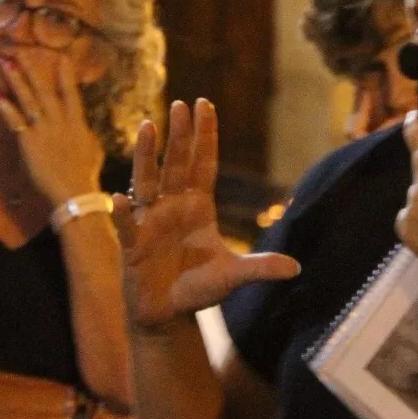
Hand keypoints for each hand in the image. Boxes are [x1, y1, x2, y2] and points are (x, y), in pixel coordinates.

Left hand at [0, 53, 104, 206]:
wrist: (75, 192)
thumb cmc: (86, 175)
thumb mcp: (92, 150)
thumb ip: (86, 134)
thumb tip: (84, 128)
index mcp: (77, 123)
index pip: (71, 94)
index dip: (65, 75)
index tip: (60, 58)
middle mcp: (60, 121)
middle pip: (45, 90)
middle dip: (32, 70)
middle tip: (21, 52)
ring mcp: (44, 130)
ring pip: (29, 100)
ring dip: (17, 81)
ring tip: (6, 65)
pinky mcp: (30, 142)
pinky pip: (15, 121)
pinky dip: (6, 109)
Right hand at [114, 99, 299, 331]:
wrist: (167, 314)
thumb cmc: (198, 289)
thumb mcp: (233, 276)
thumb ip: (260, 268)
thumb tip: (296, 268)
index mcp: (198, 207)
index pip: (203, 164)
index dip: (205, 136)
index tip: (206, 104)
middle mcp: (173, 207)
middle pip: (176, 164)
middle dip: (179, 135)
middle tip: (181, 104)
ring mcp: (150, 222)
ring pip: (147, 181)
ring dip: (146, 156)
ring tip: (147, 127)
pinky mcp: (132, 244)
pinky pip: (127, 225)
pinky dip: (123, 213)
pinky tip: (121, 199)